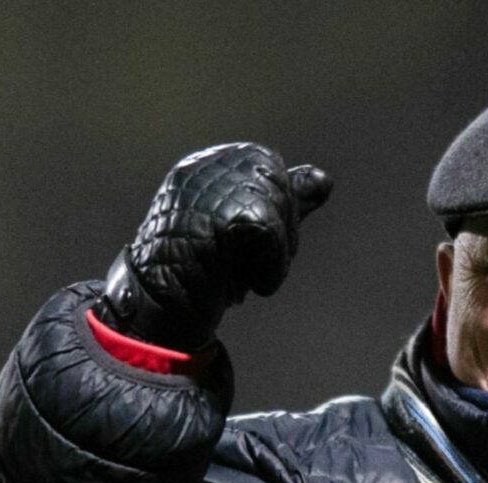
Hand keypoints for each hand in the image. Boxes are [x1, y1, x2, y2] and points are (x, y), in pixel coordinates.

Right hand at [93, 143, 332, 355]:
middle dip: (280, 235)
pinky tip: (250, 285)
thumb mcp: (252, 234)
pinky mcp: (214, 217)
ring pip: (277, 211)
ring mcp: (204, 190)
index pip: (272, 168)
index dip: (277, 213)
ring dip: (274, 257)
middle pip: (279, 187)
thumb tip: (324, 178)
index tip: (252, 246)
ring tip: (245, 274)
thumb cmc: (207, 274)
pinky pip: (270, 234)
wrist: (163, 312)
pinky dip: (270, 269)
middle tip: (248, 266)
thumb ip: (285, 203)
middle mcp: (204, 168)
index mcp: (209, 165)